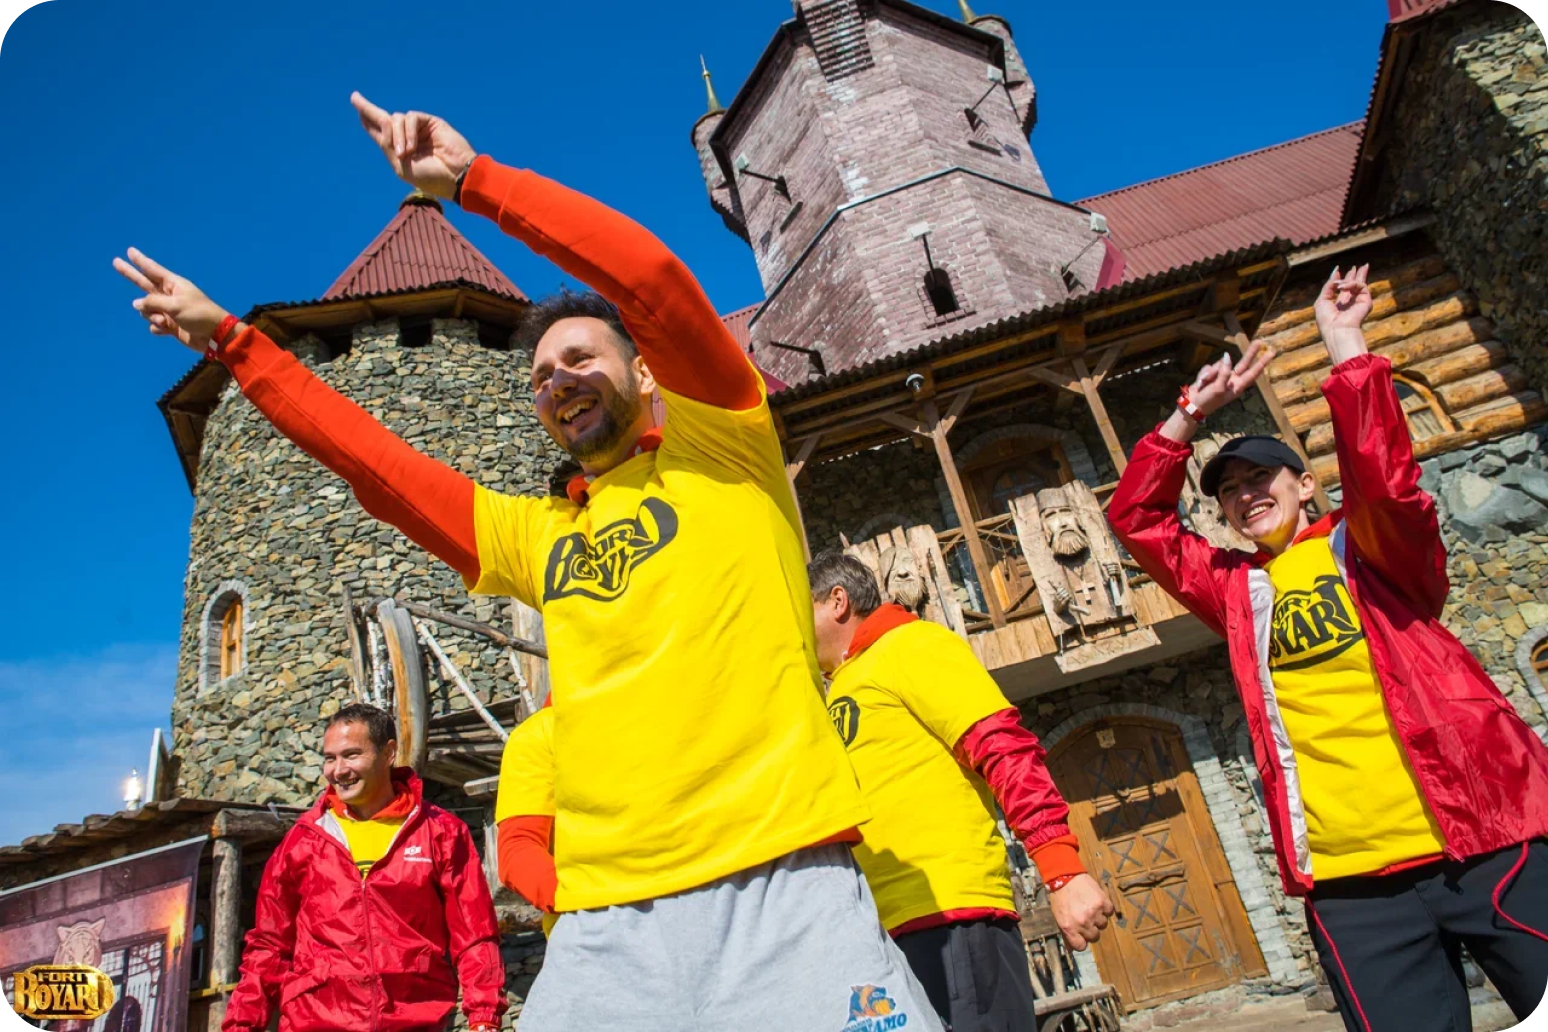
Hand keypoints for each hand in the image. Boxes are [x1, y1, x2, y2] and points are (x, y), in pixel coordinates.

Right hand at [113, 248, 228, 352]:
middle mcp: (169, 295)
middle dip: (130, 274)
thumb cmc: (198, 315)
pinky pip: (153, 325)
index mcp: (174, 285)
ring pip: (146, 309)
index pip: (153, 270)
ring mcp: (168, 310)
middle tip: (115, 262)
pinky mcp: (170, 325)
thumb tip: (135, 304)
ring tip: (164, 321)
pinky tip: (168, 330)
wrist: (214, 337)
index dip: (140, 261)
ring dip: (151, 316)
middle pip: (144, 283)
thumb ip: (152, 302)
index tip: (130, 251)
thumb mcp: (174, 305)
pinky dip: (157, 328)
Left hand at [351, 92, 475, 198]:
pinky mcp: (430, 122)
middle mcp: (408, 137)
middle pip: (384, 118)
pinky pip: (410, 118)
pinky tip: (412, 147)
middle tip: (354, 98)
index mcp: (399, 150)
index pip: (380, 131)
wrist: (455, 177)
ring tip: (406, 153)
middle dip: (368, 110)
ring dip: (397, 136)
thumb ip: (388, 143)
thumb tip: (384, 119)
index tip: (356, 103)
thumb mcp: (400, 165)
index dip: (367, 119)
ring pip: (396, 119)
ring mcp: (419, 129)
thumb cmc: (430, 177)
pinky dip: (408, 132)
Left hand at [1048, 873, 1113, 951]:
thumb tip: (1070, 949)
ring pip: (1103, 924)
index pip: (1081, 946)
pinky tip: (1097, 902)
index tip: (1081, 936)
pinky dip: (1105, 908)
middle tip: (1085, 918)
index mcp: (1069, 928)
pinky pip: (1109, 911)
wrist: (1064, 875)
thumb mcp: (1057, 916)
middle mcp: (1082, 922)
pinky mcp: (1102, 902)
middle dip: (1090, 929)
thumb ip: (1065, 933)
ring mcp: (1094, 912)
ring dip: (1098, 918)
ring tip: (1090, 907)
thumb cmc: (1059, 896)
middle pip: (1094, 936)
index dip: (1082, 941)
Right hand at [1188, 339, 1274, 417]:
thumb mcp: (1219, 388)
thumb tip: (1227, 356)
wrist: (1192, 405)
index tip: (1271, 353)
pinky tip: (1201, 383)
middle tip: (1259, 342)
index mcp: (1237, 386)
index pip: (1252, 372)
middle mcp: (1232, 380)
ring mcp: (1222, 376)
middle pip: (1244, 363)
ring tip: (1205, 384)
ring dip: (1212, 372)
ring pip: (1221, 364)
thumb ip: (1224, 372)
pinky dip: (1204, 374)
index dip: (1262, 363)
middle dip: (1250, 353)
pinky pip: (1209, 367)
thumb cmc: (1208, 401)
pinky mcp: (1211, 374)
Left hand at [1314, 265, 1372, 361]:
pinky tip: (1342, 287)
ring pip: (1360, 284)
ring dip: (1350, 278)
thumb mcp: (1322, 300)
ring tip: (1344, 279)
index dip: (1343, 280)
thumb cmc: (1326, 319)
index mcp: (1339, 305)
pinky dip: (1351, 284)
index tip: (1339, 269)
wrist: (1337, 330)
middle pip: (1355, 286)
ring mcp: (1359, 302)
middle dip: (1356, 275)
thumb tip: (1336, 270)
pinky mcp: (1366, 301)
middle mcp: (1351, 304)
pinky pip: (1361, 286)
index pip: (1344, 290)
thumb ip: (1329, 285)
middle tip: (1358, 266)